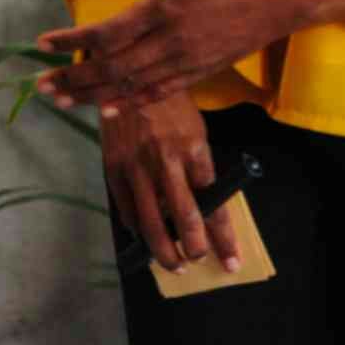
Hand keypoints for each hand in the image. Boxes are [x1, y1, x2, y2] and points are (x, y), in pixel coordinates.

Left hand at [37, 0, 344, 112]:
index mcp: (165, 8)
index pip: (108, 33)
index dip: (73, 42)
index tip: (43, 44)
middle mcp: (171, 42)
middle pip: (112, 67)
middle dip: (73, 78)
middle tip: (39, 85)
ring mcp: (186, 62)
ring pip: (132, 86)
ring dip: (93, 95)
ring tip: (61, 101)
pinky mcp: (200, 73)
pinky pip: (159, 94)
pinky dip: (131, 104)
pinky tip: (109, 111)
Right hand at [100, 93, 239, 272]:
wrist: (129, 80)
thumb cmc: (171, 110)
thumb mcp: (195, 133)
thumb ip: (198, 169)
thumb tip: (202, 210)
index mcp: (194, 149)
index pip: (214, 204)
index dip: (223, 237)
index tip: (231, 261)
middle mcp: (167, 159)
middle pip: (184, 217)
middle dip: (194, 248)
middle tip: (197, 261)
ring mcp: (137, 165)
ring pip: (151, 221)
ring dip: (163, 249)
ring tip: (172, 264)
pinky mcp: (113, 167)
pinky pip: (126, 208)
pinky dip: (135, 227)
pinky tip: (142, 236)